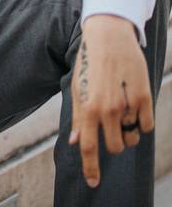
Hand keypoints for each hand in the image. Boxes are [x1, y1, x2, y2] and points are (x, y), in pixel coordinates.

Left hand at [69, 15, 153, 187]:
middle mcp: (106, 108)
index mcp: (86, 108)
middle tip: (112, 126)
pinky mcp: (145, 96)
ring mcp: (127, 103)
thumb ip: (76, 117)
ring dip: (128, 131)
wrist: (108, 37)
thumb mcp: (77, 89)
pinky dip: (141, 120)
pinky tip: (133, 104)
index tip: (93, 183)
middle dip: (114, 142)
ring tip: (122, 109)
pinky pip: (146, 124)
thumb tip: (74, 142)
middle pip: (115, 147)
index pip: (88, 147)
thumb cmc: (89, 64)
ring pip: (133, 137)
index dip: (91, 168)